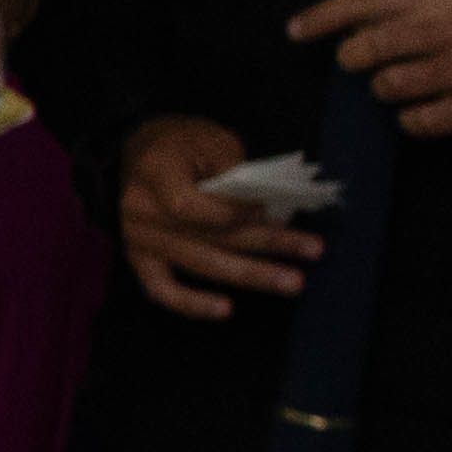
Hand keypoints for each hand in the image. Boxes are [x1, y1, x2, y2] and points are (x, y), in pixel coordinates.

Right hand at [114, 115, 316, 319]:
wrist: (143, 149)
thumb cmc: (184, 143)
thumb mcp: (212, 140)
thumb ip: (235, 173)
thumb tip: (268, 211)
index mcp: (154, 172)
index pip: (192, 206)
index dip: (234, 213)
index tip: (270, 209)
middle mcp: (140, 210)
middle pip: (207, 236)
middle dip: (265, 244)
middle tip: (313, 251)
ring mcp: (138, 238)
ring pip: (199, 264)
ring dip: (250, 274)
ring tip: (292, 282)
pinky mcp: (140, 259)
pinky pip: (162, 291)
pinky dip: (192, 305)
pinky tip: (226, 310)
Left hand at [288, 0, 451, 139]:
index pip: (369, 0)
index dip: (324, 15)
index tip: (296, 29)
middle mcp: (450, 31)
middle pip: (371, 47)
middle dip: (351, 57)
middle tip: (357, 61)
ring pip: (389, 87)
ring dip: (382, 89)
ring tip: (396, 84)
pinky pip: (418, 122)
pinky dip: (410, 120)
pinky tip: (421, 109)